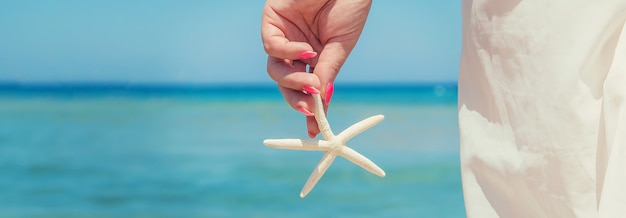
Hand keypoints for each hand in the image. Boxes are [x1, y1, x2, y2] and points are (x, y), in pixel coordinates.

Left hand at [261, 0, 371, 137]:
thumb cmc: (349, 7)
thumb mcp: (340, 47)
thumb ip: (327, 73)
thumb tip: (321, 102)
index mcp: (314, 57)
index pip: (306, 88)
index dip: (309, 109)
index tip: (315, 130)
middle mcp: (296, 49)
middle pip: (285, 84)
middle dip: (296, 99)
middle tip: (309, 109)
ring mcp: (283, 35)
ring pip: (275, 70)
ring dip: (291, 81)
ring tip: (311, 82)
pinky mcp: (272, 19)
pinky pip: (272, 45)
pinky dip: (288, 52)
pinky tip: (307, 51)